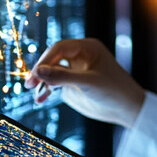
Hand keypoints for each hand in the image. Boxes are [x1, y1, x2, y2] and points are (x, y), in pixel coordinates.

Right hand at [25, 38, 145, 128]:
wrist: (127, 109)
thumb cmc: (114, 90)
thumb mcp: (88, 83)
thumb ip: (63, 77)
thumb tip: (38, 71)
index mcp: (87, 48)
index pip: (60, 48)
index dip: (46, 60)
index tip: (36, 73)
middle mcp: (80, 56)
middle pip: (53, 58)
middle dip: (41, 70)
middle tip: (29, 83)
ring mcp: (75, 70)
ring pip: (52, 71)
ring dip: (42, 82)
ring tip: (34, 94)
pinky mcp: (73, 84)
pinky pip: (55, 84)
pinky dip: (46, 90)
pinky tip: (40, 99)